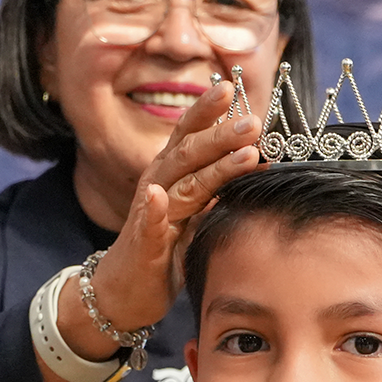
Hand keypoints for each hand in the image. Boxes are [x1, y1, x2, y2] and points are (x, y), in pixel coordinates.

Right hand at [50, 81, 259, 375]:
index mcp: (173, 174)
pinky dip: (153, 209)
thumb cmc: (164, 250)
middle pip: (190, 152)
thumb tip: (256, 160)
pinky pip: (148, 224)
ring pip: (181, 183)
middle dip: (222, 135)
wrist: (125, 292)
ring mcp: (150, 213)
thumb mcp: (197, 213)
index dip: (209, 111)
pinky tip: (158, 196)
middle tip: (253, 122)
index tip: (235, 89)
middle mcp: (159, 185)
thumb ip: (218, 187)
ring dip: (211, 167)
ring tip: (243, 155)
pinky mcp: (142, 244)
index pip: (190, 134)